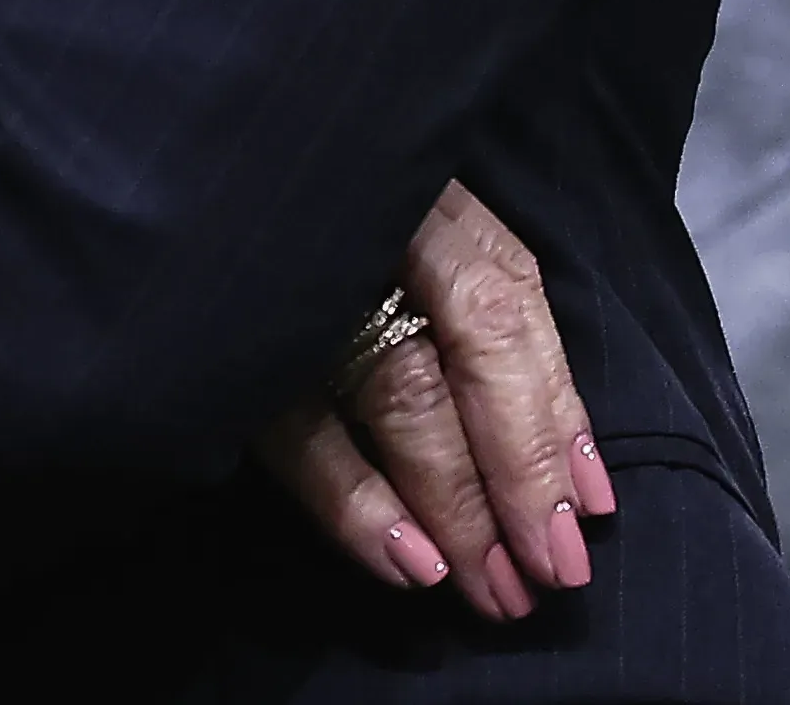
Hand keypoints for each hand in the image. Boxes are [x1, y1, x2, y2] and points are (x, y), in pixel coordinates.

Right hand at [260, 181, 615, 624]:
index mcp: (425, 199)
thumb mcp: (424, 256)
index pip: (508, 305)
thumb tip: (574, 483)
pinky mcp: (236, 338)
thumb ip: (493, 340)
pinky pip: (300, 433)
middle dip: (517, 473)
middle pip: (468, 349)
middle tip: (552, 575)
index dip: (553, 411)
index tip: (592, 510)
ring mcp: (301, 279)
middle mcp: (373, 227)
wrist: (197, 201)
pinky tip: (406, 566)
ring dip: (455, 505)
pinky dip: (355, 506)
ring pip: (398, 393)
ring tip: (493, 589)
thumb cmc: (337, 243)